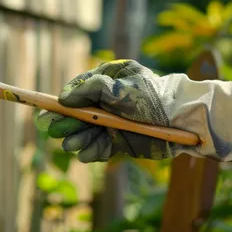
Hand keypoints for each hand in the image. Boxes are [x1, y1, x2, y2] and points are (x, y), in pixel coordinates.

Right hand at [35, 59, 231, 165]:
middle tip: (53, 129)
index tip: (50, 108)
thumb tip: (64, 97)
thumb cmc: (152, 98)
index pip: (79, 88)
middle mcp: (109, 100)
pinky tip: (85, 153)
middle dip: (66, 121)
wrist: (180, 122)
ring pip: (87, 131)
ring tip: (70, 144)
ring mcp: (114, 121)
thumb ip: (90, 90)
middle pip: (79, 112)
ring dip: (77, 137)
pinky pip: (100, 146)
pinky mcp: (120, 141)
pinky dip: (92, 151)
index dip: (64, 99)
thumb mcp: (119, 88)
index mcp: (110, 79)